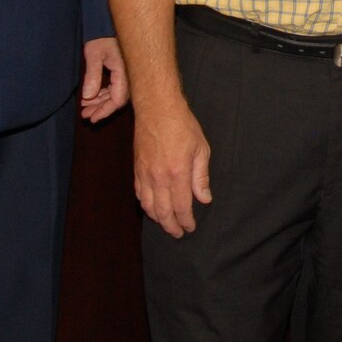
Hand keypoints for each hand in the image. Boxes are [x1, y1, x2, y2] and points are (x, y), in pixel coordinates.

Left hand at [80, 36, 127, 121]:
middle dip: (100, 109)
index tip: (92, 118)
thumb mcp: (94, 54)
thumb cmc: (102, 36)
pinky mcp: (121, 71)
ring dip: (100, 102)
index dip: (105, 111)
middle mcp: (128, 76)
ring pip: (114, 94)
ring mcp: (126, 74)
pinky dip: (102, 93)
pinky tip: (90, 96)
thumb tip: (88, 96)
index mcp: (124, 73)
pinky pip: (114, 87)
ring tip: (84, 107)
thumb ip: (92, 76)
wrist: (108, 23)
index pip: (118, 100)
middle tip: (84, 114)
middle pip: (116, 100)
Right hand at [133, 97, 212, 236]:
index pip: (181, 207)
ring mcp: (145, 173)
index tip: (190, 227)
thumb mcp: (201, 149)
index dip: (186, 221)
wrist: (157, 108)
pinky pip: (139, 193)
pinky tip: (152, 208)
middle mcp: (159, 177)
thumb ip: (201, 176)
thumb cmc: (182, 125)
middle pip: (163, 212)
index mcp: (178, 173)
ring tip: (166, 224)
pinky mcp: (137, 168)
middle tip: (178, 233)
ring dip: (157, 219)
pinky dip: (145, 205)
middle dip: (171, 226)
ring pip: (148, 206)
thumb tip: (204, 198)